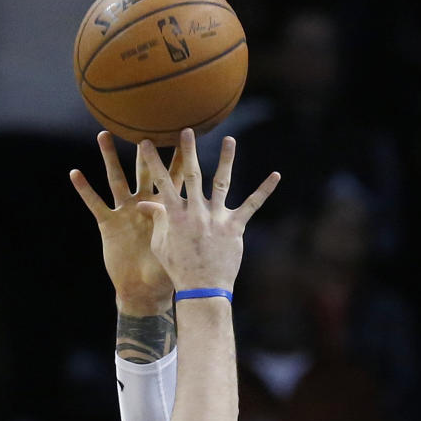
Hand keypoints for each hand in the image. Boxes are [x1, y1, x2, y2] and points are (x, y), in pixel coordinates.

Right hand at [70, 133, 183, 314]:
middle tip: (145, 123)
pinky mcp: (109, 224)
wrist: (145, 291)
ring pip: (117, 179)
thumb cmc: (166, 271)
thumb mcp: (177, 244)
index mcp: (164, 209)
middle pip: (145, 171)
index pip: (174, 178)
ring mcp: (125, 212)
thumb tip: (200, 207)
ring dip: (109, 158)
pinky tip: (74, 173)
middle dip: (145, 150)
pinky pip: (95, 204)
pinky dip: (85, 189)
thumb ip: (183, 222)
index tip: (184, 135)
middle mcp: (144, 205)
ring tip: (103, 135)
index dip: (179, 158)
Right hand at [136, 129, 279, 294]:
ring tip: (229, 140)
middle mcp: (196, 213)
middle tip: (187, 130)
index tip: (145, 142)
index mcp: (176, 217)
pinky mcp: (235, 228)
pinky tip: (275, 175)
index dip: (153, 161)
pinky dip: (264, 190)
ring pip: (222, 183)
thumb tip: (146, 203)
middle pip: (192, 175)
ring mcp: (217, 219)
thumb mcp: (161, 245)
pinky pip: (251, 205)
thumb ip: (157, 220)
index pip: (163, 183)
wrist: (202, 290)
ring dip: (226, 160)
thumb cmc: (178, 269)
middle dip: (188, 152)